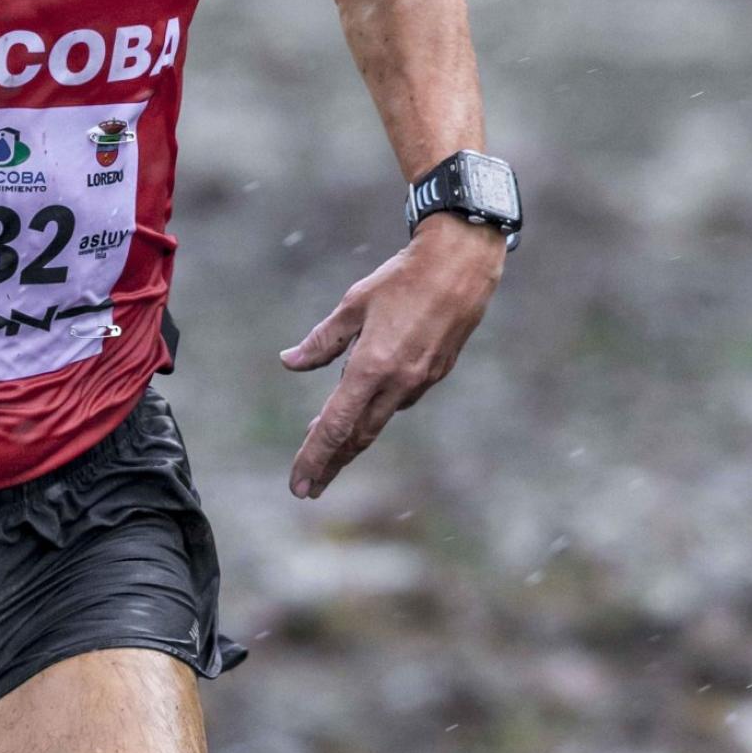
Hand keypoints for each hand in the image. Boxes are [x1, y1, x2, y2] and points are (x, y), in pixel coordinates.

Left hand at [279, 215, 506, 500]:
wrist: (461, 265)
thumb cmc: (403, 278)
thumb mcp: (353, 305)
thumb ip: (322, 341)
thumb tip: (289, 362)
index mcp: (371, 367)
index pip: (336, 426)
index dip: (314, 458)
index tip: (299, 485)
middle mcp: (397, 383)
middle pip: (357, 437)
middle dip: (331, 464)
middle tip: (309, 487)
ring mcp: (420, 381)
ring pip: (378, 421)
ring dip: (351, 440)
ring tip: (326, 450)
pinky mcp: (435, 374)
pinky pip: (397, 402)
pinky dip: (374, 413)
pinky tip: (361, 410)